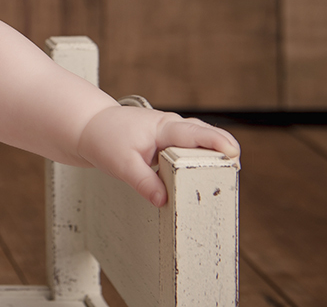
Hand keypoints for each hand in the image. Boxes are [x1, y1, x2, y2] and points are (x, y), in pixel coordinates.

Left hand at [76, 106, 239, 206]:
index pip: (193, 133)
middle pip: (204, 134)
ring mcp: (171, 132)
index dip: (214, 142)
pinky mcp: (169, 141)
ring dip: (214, 152)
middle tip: (235, 167)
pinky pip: (191, 146)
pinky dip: (202, 155)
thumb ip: (143, 182)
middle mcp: (171, 126)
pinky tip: (209, 172)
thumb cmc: (105, 140)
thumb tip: (163, 201)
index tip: (231, 153)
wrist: (90, 127)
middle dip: (223, 147)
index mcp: (162, 127)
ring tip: (228, 172)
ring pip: (199, 140)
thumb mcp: (121, 165)